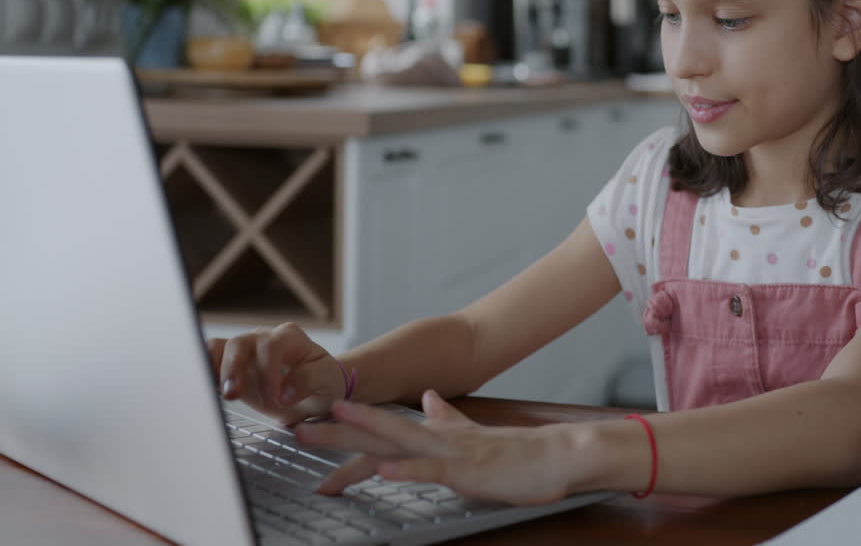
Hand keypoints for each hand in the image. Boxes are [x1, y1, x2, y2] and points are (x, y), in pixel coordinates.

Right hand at [208, 322, 347, 423]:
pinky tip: (207, 394)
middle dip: (232, 369)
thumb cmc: (324, 382)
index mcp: (290, 338)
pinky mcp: (232, 367)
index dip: (269, 373)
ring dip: (212, 371)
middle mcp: (264, 339)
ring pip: (217, 349)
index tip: (276, 399)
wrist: (318, 389)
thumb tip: (284, 393)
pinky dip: (205, 376)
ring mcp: (246, 352)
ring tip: (215, 394)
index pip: (271, 347)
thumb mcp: (327, 381)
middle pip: (238, 343)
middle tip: (233, 396)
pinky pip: (209, 364)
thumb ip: (308, 381)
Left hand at [294, 391, 575, 506]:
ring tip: (325, 432)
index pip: (384, 430)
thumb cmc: (516, 453)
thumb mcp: (473, 435)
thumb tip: (429, 398)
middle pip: (378, 431)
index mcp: (435, 433)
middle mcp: (436, 438)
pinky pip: (432, 469)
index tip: (313, 425)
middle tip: (296, 428)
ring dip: (359, 435)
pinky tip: (385, 471)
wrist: (554, 455)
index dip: (348, 428)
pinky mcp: (467, 469)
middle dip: (336, 430)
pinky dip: (407, 468)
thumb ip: (448, 418)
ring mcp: (450, 452)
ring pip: (397, 442)